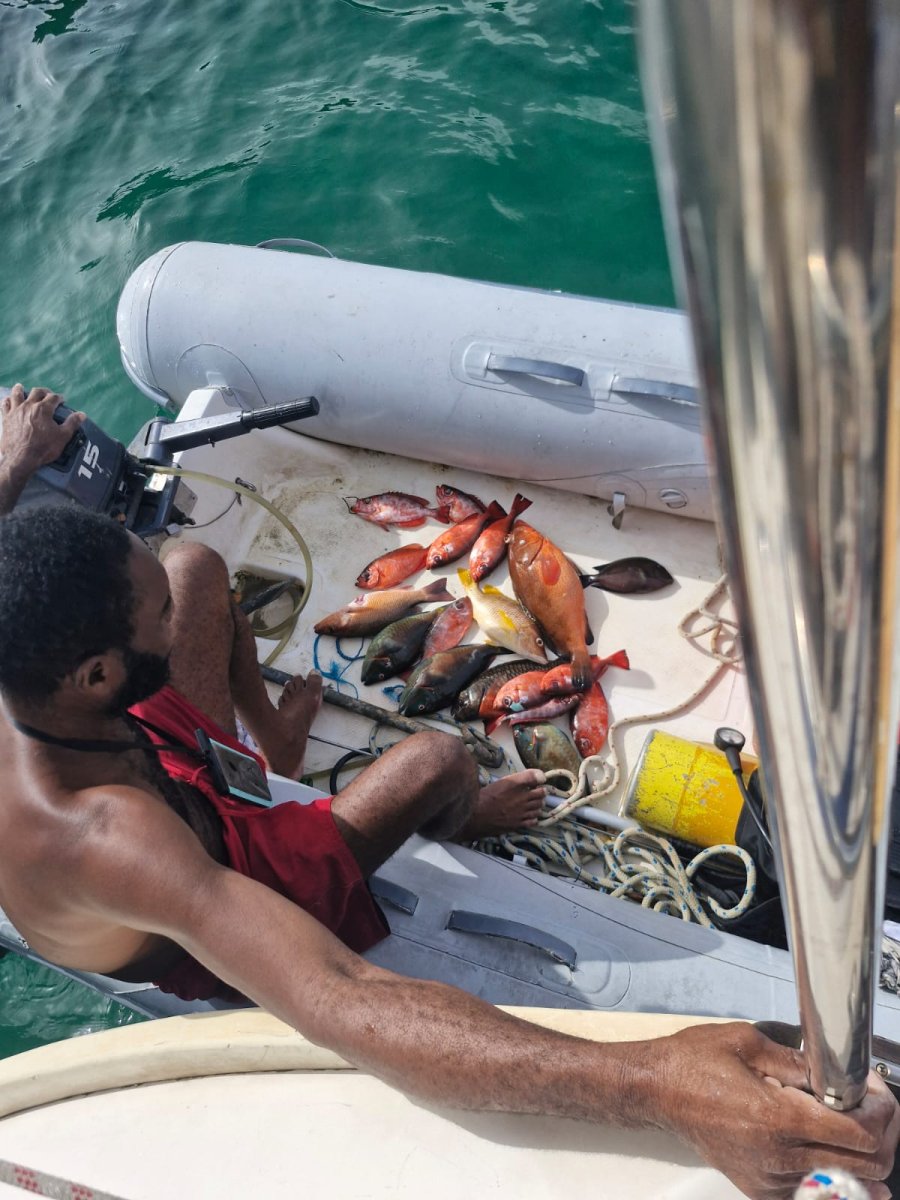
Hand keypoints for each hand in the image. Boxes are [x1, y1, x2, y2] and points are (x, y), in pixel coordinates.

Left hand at [1, 384, 84, 477]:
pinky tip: (8, 400)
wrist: (21, 458)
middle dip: (43, 392)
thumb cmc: (43, 447)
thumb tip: (82, 414)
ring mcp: (16, 411)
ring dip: (20, 389)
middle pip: (36, 392)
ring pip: (17, 394)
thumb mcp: (62, 437)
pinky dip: (7, 400)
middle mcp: (29, 405)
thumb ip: (72, 423)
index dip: (59, 398)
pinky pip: (4, 404)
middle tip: (47, 394)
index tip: (62, 401)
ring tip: (21, 388)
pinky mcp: (6, 418)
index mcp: (44, 409)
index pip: (54, 398)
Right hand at [656, 1022, 898, 1198]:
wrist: (657, 1090)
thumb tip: (836, 1073)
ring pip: (846, 1186)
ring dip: (862, 1158)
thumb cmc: (693, 1062)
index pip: (859, 1134)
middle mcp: (777, 1156)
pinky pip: (813, 1192)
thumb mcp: (748, 1043)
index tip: (875, 1093)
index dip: (881, 1112)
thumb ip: (799, 1061)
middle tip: (875, 1109)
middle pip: (865, 1167)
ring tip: (857, 1127)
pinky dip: (837, 1179)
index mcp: (777, 1117)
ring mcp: (769, 1179)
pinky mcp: (760, 1189)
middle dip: (882, 1136)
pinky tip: (842, 1161)